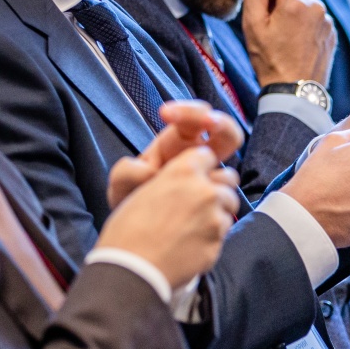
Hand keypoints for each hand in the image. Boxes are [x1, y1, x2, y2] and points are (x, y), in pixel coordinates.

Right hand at [95, 146, 240, 288]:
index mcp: (183, 171)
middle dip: (218, 189)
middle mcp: (205, 190)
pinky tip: (190, 246)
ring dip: (216, 215)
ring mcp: (215, 218)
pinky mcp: (218, 244)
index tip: (198, 176)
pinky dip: (211, 239)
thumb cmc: (128, 231)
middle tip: (200, 203)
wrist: (132, 270)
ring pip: (228, 209)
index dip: (202, 166)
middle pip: (228, 181)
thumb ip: (170, 180)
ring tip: (192, 228)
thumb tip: (181, 183)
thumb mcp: (143, 191)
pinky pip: (222, 236)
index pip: (207, 155)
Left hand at [107, 99, 243, 208]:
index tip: (165, 112)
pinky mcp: (217, 210)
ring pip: (228, 176)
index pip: (194, 118)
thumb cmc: (131, 202)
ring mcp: (212, 186)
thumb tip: (149, 173)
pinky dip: (215, 209)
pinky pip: (226, 207)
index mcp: (179, 143)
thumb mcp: (120, 185)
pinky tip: (195, 220)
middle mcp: (201, 160)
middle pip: (228, 134)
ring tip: (192, 193)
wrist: (138, 237)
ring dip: (216, 180)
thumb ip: (125, 173)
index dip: (187, 111)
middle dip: (222, 123)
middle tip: (210, 122)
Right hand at [241, 0, 337, 86]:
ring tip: (286, 42)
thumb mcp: (251, 25)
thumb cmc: (270, 60)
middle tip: (274, 31)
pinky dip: (305, 29)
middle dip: (283, 5)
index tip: (266, 10)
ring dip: (295, 17)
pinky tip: (297, 47)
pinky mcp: (332, 34)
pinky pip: (315, 22)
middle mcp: (316, 7)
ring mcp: (327, 21)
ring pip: (305, 8)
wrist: (294, 92)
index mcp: (296, 1)